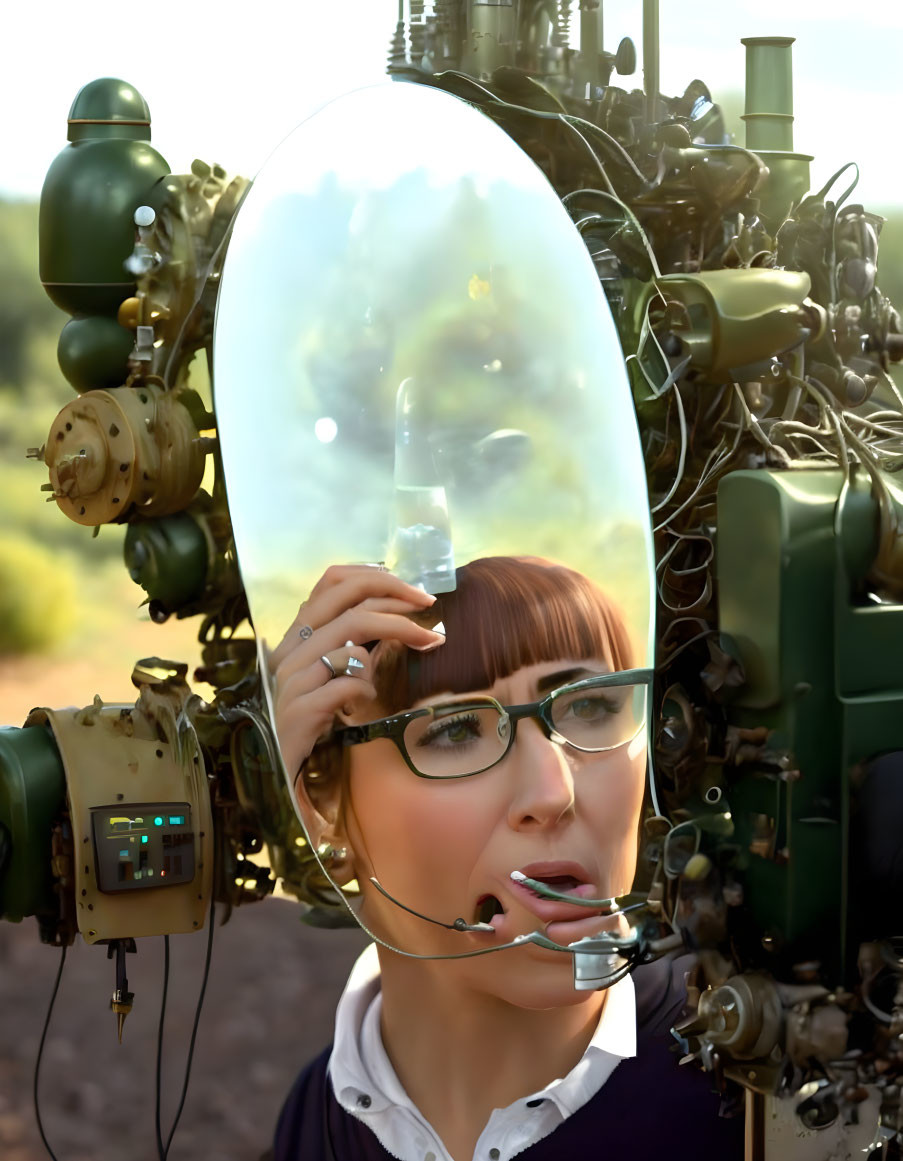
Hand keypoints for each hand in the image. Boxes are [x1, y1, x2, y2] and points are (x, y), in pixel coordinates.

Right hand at [269, 565, 444, 788]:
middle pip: (349, 605)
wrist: (279, 768)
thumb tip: (398, 614)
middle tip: (429, 607)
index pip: (332, 581)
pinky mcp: (300, 710)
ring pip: (351, 642)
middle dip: (396, 600)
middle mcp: (290, 650)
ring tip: (414, 651)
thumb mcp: (335, 673)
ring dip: (391, 642)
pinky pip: (346, 685)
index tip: (412, 589)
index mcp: (298, 635)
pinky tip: (366, 701)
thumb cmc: (314, 717)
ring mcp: (292, 680)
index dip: (375, 576)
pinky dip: (364, 689)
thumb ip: (356, 644)